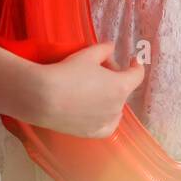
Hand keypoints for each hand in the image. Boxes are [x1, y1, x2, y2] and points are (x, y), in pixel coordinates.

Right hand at [30, 41, 144, 138]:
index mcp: (121, 86)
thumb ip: (104, 50)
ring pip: (116, 108)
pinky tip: (98, 111)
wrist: (44, 98)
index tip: (133, 61)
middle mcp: (117, 106)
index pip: (137, 75)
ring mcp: (106, 122)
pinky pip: (108, 125)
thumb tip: (111, 48)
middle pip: (123, 89)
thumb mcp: (88, 55)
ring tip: (93, 89)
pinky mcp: (93, 133)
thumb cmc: (68, 73)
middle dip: (115, 78)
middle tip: (98, 69)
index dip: (136, 66)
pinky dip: (107, 117)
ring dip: (111, 97)